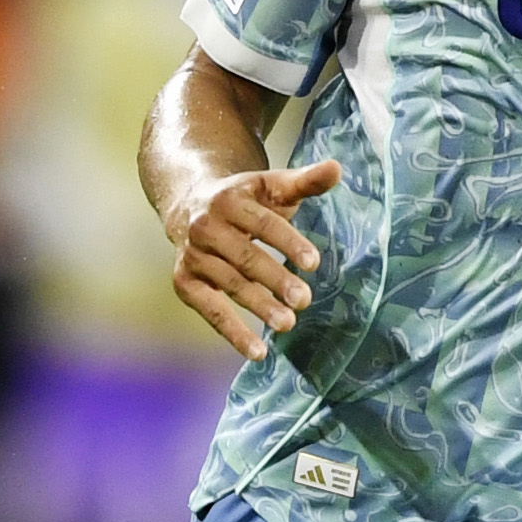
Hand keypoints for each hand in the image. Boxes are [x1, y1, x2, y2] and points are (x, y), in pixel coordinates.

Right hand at [162, 157, 341, 361]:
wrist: (188, 204)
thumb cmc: (245, 200)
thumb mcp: (272, 186)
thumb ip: (305, 181)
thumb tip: (337, 168)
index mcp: (230, 199)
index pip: (263, 223)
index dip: (288, 242)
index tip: (313, 263)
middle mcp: (206, 226)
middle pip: (245, 256)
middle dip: (275, 279)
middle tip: (304, 300)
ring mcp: (193, 255)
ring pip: (230, 284)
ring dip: (259, 306)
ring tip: (288, 325)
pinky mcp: (184, 281)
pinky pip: (210, 310)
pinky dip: (232, 332)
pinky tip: (257, 352)